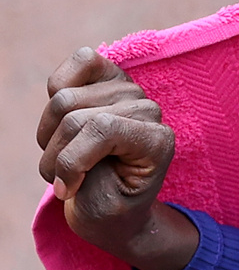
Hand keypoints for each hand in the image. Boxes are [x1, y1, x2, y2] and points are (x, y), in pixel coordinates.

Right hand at [37, 48, 198, 269]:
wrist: (112, 209)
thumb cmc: (108, 207)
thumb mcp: (100, 205)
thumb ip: (87, 167)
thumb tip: (79, 122)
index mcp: (157, 141)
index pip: (102, 128)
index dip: (71, 160)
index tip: (68, 189)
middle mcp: (148, 111)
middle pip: (74, 116)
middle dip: (56, 153)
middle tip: (66, 176)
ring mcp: (129, 93)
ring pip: (62, 99)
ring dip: (49, 134)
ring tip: (64, 156)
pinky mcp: (110, 78)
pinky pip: (81, 60)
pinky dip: (60, 85)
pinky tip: (64, 116)